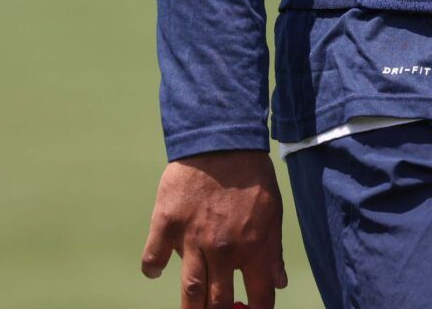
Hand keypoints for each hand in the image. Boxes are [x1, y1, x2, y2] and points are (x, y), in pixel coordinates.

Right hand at [142, 149, 288, 308]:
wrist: (221, 139)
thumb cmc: (251, 175)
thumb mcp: (272, 211)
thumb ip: (273, 250)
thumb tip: (278, 283)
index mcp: (254, 246)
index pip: (260, 296)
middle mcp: (224, 249)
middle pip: (219, 303)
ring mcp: (192, 238)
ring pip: (190, 290)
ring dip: (192, 308)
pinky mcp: (166, 223)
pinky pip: (153, 258)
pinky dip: (153, 269)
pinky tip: (156, 271)